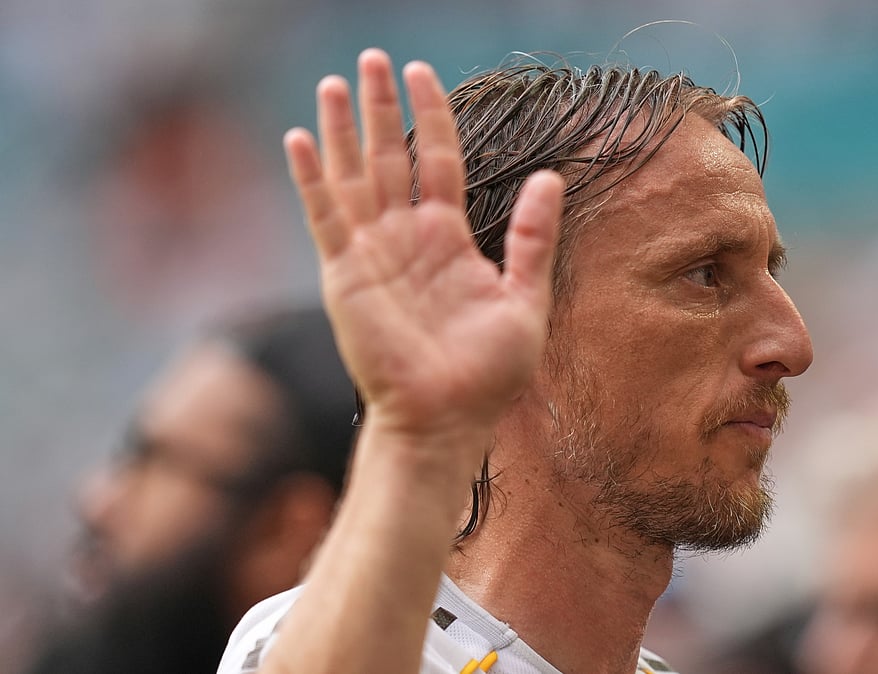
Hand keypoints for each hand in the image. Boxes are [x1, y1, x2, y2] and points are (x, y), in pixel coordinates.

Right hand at [283, 49, 563, 441]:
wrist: (446, 420)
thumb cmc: (488, 372)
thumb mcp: (524, 299)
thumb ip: (532, 237)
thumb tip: (550, 177)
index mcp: (448, 238)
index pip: (437, 159)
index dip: (432, 116)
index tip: (424, 74)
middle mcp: (405, 237)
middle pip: (389, 156)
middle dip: (380, 108)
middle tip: (373, 60)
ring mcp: (371, 253)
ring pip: (352, 176)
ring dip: (343, 130)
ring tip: (336, 82)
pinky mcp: (344, 275)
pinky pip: (324, 217)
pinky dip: (312, 178)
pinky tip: (302, 138)